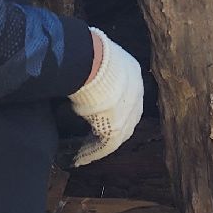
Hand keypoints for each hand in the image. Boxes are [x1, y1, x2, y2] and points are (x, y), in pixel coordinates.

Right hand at [67, 29, 142, 165]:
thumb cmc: (88, 53)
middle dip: (108, 128)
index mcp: (132, 73)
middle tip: (91, 139)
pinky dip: (92, 153)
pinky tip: (80, 158)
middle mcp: (136, 94)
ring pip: (115, 134)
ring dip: (98, 144)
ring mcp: (130, 112)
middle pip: (124, 117)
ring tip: (83, 154)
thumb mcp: (95, 56)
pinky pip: (106, 145)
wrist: (92, 62)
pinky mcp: (118, 127)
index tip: (96, 113)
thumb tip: (76, 69)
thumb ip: (92, 67)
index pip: (124, 95)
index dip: (109, 106)